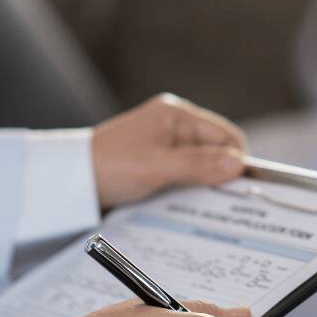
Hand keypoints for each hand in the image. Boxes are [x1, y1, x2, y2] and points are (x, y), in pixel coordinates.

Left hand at [91, 94, 245, 208]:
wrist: (71, 179)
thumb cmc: (108, 167)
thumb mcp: (157, 168)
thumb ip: (199, 165)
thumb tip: (238, 166)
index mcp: (177, 114)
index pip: (225, 134)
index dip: (238, 159)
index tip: (244, 188)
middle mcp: (174, 123)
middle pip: (217, 147)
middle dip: (224, 172)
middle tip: (228, 201)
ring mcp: (166, 141)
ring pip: (204, 161)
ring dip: (207, 180)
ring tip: (208, 202)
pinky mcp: (159, 158)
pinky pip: (188, 170)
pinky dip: (193, 184)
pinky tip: (191, 200)